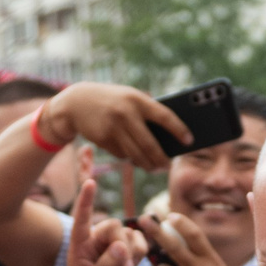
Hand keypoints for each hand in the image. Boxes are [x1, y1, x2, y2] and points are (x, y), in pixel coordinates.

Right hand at [41, 82, 186, 171]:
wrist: (76, 102)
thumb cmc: (112, 100)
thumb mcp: (129, 97)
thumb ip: (146, 112)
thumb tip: (167, 139)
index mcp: (137, 99)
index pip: (164, 116)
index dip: (178, 130)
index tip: (189, 141)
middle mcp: (126, 114)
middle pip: (150, 145)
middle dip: (161, 159)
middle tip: (168, 166)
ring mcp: (113, 128)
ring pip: (136, 154)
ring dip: (147, 165)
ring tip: (156, 168)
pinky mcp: (103, 139)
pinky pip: (122, 154)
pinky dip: (129, 157)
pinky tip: (133, 156)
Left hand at [61, 175, 144, 265]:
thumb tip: (121, 247)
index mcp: (79, 247)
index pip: (82, 220)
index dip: (86, 201)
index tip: (90, 183)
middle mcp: (93, 242)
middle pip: (115, 226)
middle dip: (124, 244)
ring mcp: (109, 246)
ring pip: (128, 233)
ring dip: (133, 251)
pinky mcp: (123, 252)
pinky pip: (137, 241)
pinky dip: (140, 253)